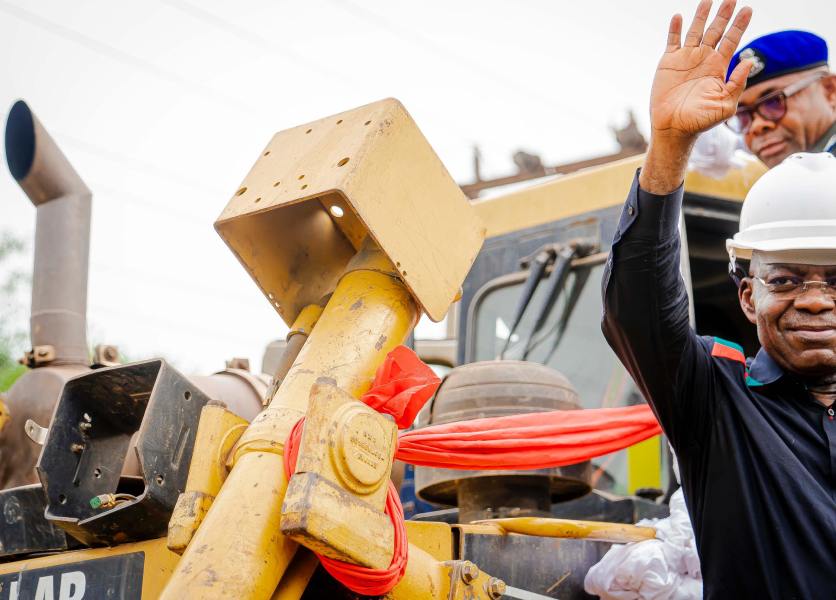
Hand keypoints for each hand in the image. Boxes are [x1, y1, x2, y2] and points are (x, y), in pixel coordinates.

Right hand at [641, 0, 752, 193]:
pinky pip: (672, 41)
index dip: (740, 25)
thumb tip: (748, 62)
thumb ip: (737, 84)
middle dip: (724, 14)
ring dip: (701, 15)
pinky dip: (675, 29)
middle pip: (716, 31)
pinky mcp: (668, 63)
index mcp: (718, 68)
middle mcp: (703, 60)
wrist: (673, 129)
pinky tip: (678, 16)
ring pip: (695, 31)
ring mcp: (685, 59)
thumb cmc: (700, 121)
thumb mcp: (726, 106)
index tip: (748, 10)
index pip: (732, 40)